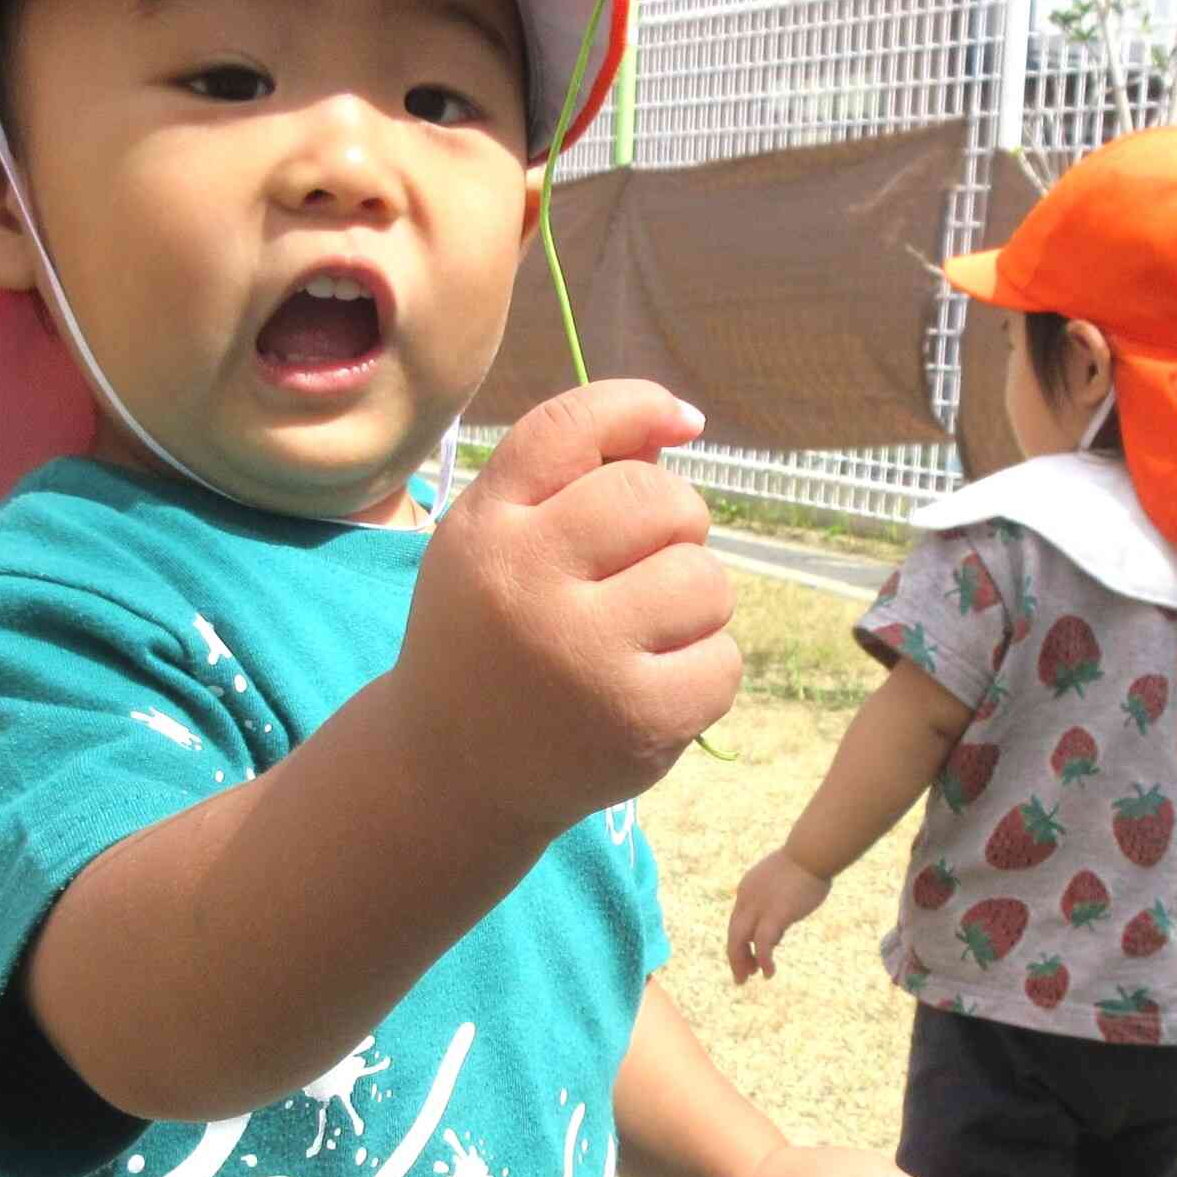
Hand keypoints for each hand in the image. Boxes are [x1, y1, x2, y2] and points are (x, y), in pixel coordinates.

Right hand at [392, 379, 738, 838]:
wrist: (453, 771)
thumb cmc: (491, 633)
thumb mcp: (494, 542)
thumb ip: (569, 474)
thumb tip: (674, 424)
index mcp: (486, 531)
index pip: (573, 427)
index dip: (640, 406)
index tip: (681, 422)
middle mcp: (528, 585)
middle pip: (660, 499)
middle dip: (676, 522)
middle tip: (645, 562)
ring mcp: (586, 657)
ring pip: (705, 579)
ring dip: (694, 599)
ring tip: (644, 629)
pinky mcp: (639, 720)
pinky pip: (723, 658)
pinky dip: (703, 667)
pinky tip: (651, 683)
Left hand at [727, 848, 830, 981]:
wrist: (812, 853)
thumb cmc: (807, 863)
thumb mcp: (784, 882)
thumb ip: (777, 903)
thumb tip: (779, 927)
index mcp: (747, 889)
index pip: (738, 921)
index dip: (741, 942)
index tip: (750, 956)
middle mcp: (747, 899)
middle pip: (733, 933)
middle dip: (735, 957)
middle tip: (740, 976)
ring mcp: (758, 907)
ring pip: (740, 941)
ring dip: (742, 962)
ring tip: (747, 978)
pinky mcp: (774, 915)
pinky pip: (763, 944)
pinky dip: (763, 960)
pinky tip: (768, 973)